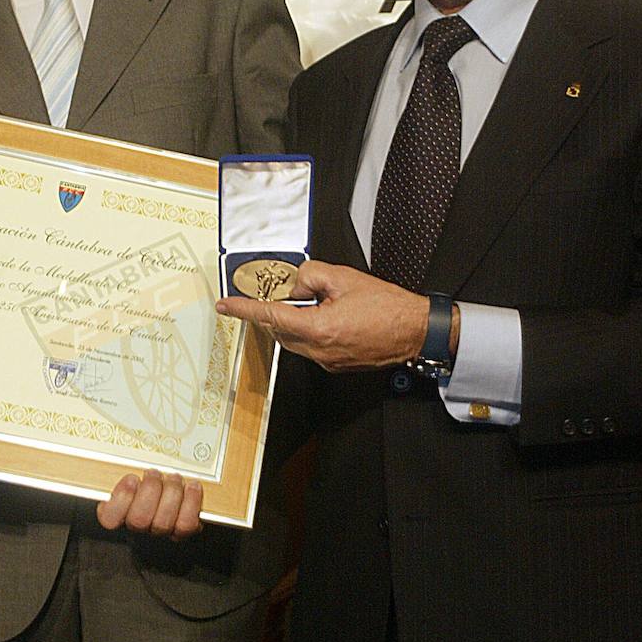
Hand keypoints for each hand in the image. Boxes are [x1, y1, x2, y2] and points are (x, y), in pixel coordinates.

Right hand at [97, 469, 202, 538]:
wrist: (173, 489)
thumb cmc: (149, 479)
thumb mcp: (133, 470)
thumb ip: (124, 468)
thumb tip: (117, 454)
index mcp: (118, 510)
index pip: (109, 518)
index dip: (121, 499)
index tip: (131, 479)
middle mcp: (138, 525)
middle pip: (139, 519)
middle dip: (150, 490)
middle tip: (155, 473)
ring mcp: (160, 530)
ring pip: (163, 521)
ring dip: (171, 493)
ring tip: (173, 478)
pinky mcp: (182, 530)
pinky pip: (187, 524)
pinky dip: (191, 502)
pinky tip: (192, 487)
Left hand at [216, 260, 443, 371]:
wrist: (415, 332)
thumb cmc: (388, 307)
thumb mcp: (344, 278)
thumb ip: (310, 276)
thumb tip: (293, 284)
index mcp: (319, 329)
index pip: (270, 316)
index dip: (244, 309)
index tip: (226, 305)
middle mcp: (319, 351)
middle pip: (278, 329)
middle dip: (273, 310)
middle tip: (277, 291)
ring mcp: (327, 361)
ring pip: (292, 339)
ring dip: (291, 320)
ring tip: (309, 301)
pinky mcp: (335, 365)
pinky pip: (308, 347)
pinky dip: (306, 330)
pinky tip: (322, 315)